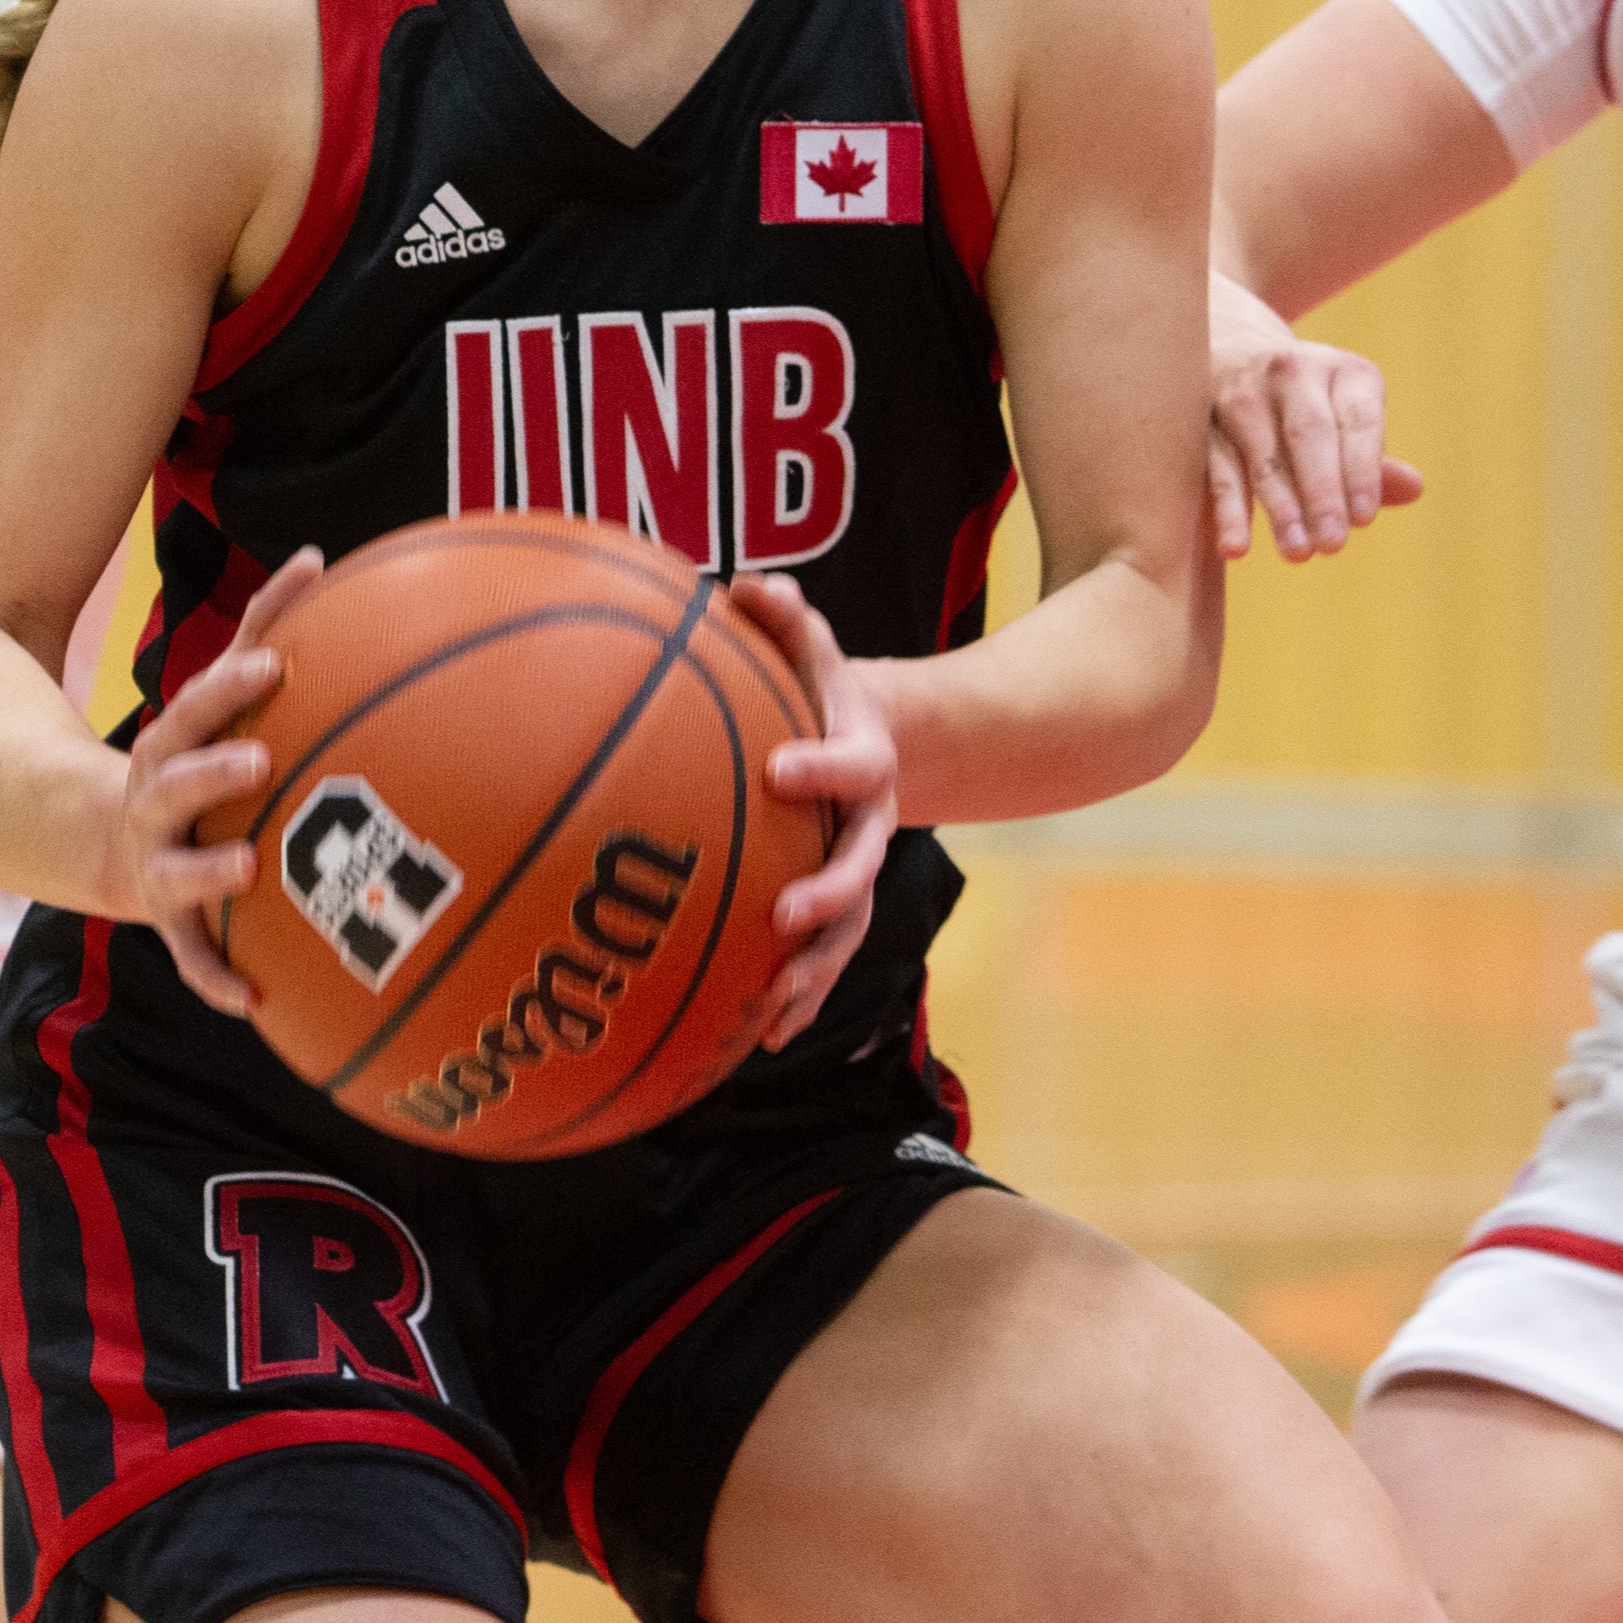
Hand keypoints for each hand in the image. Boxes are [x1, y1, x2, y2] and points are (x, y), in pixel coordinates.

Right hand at [98, 547, 324, 1014]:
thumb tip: (318, 555)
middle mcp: (156, 803)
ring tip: (250, 871)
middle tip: (258, 763)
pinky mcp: (169, 921)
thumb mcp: (217, 698)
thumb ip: (264, 628)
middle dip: (211, 772)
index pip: (197, 707)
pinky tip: (258, 1003)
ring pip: (177, 873)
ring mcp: (157, 864)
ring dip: (208, 873)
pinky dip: (217, 979)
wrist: (115, 843)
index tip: (274, 664)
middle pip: (175, 782)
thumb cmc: (198, 756)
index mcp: (173, 744)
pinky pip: (191, 957)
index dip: (230, 686)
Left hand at [722, 574, 898, 1051]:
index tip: (779, 769)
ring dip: (816, 968)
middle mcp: (871, 818)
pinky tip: (764, 1039)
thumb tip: (745, 583)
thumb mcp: (808, 644)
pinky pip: (828, 959)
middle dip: (828, 892)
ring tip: (774, 1005)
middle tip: (783, 914)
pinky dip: (803, 999)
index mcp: (864, 751)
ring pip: (850, 926)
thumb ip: (780, 614)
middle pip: (862, 861)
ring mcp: (860, 867)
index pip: (853, 761)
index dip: (824, 766)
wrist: (877, 738)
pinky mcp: (842, 907)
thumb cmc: (817, 686)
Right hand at [1207, 270, 1422, 560]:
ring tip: (1297, 553)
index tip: (1364, 519)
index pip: (1357, 421)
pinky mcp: (1203, 417)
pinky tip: (1236, 548)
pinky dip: (1228, 510)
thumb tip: (1413, 489)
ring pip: (1264, 455)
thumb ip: (1371, 459)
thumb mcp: (1347, 417)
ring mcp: (1245, 392)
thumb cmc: (1311, 404)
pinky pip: (1219, 469)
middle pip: (1309, 434)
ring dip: (1281, 508)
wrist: (1234, 352)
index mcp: (1343, 371)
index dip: (1361, 471)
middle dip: (1322, 493)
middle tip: (1333, 544)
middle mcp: (1293, 371)